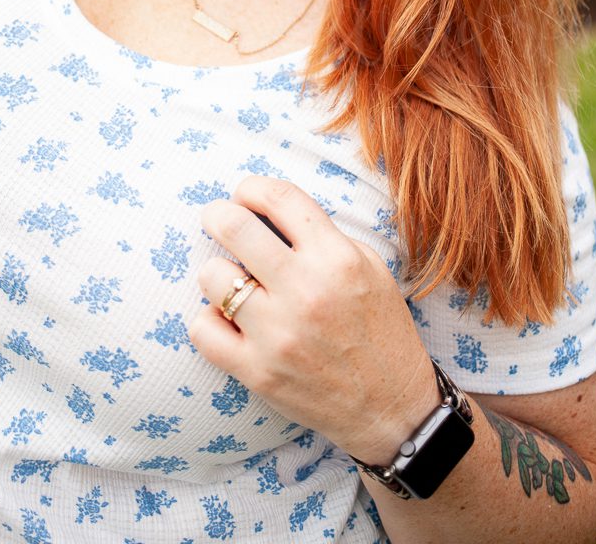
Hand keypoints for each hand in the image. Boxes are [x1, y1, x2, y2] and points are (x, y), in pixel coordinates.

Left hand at [191, 175, 435, 463]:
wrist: (392, 409)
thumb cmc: (380, 330)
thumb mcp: (370, 267)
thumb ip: (323, 235)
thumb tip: (269, 211)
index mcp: (337, 258)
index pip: (280, 197)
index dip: (253, 187)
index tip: (245, 193)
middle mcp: (306, 291)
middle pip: (234, 226)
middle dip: (217, 214)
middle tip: (217, 218)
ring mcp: (278, 334)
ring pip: (212, 276)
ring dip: (217, 272)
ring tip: (231, 280)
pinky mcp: (258, 372)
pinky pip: (203, 330)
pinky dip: (208, 320)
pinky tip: (227, 319)